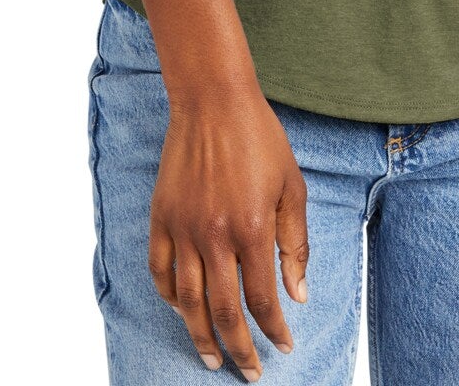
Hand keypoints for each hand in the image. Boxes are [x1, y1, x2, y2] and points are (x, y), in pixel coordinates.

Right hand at [149, 86, 309, 378]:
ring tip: (212, 357)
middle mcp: (214, 235)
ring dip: (200, 335)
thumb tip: (298, 294)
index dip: (274, 329)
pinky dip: (169, 296)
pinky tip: (182, 309)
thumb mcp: (292, 187)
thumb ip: (295, 243)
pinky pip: (160, 270)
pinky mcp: (161, 217)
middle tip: (249, 371)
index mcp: (252, 228)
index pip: (263, 298)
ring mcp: (183, 228)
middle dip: (239, 348)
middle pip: (224, 311)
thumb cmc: (260, 139)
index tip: (284, 346)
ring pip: (188, 301)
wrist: (214, 101)